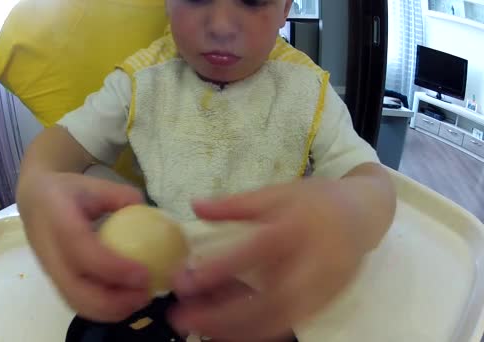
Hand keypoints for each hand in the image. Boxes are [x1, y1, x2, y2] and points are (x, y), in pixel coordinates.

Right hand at [17, 171, 150, 321]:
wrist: (33, 198)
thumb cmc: (68, 191)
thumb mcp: (95, 184)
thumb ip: (122, 197)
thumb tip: (151, 215)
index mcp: (57, 219)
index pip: (81, 250)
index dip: (112, 267)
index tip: (144, 274)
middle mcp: (48, 250)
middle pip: (75, 289)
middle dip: (113, 301)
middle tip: (146, 294)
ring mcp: (48, 269)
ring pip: (74, 301)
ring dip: (109, 310)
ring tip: (139, 300)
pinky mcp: (54, 280)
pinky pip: (76, 301)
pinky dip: (102, 309)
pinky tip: (126, 301)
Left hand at [170, 177, 381, 340]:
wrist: (364, 213)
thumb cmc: (314, 200)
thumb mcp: (275, 192)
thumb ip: (234, 203)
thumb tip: (194, 205)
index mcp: (296, 227)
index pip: (256, 250)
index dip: (220, 267)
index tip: (184, 280)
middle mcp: (311, 262)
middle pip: (270, 300)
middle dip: (224, 316)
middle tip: (183, 319)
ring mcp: (321, 288)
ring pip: (280, 320)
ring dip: (238, 331)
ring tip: (201, 330)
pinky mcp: (324, 303)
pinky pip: (288, 324)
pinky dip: (258, 332)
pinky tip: (228, 332)